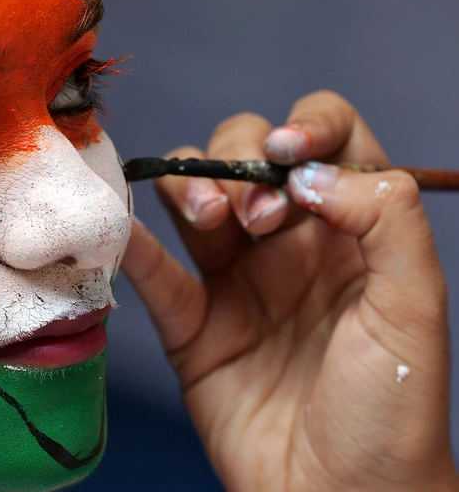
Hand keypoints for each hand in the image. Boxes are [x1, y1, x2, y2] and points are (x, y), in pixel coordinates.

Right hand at [122, 91, 458, 490]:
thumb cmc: (392, 412)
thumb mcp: (413, 307)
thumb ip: (385, 220)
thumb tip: (311, 171)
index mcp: (353, 231)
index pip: (328, 140)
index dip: (304, 125)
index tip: (286, 151)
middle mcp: (289, 244)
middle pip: (244, 156)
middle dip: (237, 164)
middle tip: (252, 218)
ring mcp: (236, 281)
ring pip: (194, 199)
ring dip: (189, 189)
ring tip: (209, 221)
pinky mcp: (192, 324)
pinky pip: (154, 273)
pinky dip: (133, 246)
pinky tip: (124, 232)